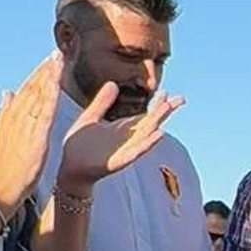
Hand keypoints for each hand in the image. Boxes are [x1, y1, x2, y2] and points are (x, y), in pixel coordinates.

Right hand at [0, 53, 65, 211]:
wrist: (1, 186)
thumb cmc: (5, 167)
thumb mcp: (4, 135)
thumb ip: (7, 113)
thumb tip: (6, 92)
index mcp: (11, 117)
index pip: (25, 90)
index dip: (37, 74)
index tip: (47, 60)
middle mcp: (16, 117)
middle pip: (31, 88)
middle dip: (44, 69)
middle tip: (56, 52)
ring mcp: (25, 125)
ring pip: (37, 94)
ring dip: (48, 75)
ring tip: (58, 59)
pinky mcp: (34, 135)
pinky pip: (44, 110)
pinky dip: (49, 94)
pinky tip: (57, 81)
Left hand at [57, 86, 184, 191]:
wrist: (70, 166)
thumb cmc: (79, 145)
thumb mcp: (90, 117)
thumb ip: (102, 102)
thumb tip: (113, 83)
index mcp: (122, 128)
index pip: (144, 114)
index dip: (156, 104)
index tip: (166, 92)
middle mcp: (128, 139)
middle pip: (151, 122)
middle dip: (164, 111)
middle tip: (181, 98)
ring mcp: (125, 150)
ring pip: (147, 135)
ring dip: (159, 122)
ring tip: (169, 109)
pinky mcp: (119, 161)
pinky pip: (137, 152)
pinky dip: (148, 144)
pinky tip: (159, 135)